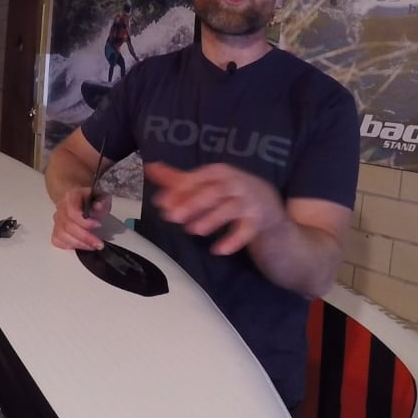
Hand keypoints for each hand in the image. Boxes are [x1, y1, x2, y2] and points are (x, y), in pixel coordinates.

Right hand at [51, 187, 110, 250]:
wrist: (81, 200)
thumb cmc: (91, 200)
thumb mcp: (101, 197)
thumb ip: (102, 201)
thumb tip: (98, 206)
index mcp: (71, 196)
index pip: (72, 211)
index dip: (85, 221)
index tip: (98, 225)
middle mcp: (61, 207)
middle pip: (68, 225)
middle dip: (85, 237)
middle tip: (98, 243)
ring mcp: (57, 219)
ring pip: (62, 235)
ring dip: (79, 244)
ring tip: (93, 246)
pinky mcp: (56, 230)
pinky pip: (58, 241)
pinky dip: (70, 245)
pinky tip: (81, 245)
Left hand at [144, 162, 284, 255]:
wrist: (267, 204)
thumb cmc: (229, 191)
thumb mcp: (206, 182)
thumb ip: (178, 178)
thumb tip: (150, 167)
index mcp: (220, 172)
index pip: (198, 178)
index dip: (180, 189)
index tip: (161, 202)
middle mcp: (235, 183)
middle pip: (214, 192)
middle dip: (193, 203)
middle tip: (172, 217)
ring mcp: (248, 202)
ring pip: (230, 209)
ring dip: (211, 219)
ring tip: (193, 231)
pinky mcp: (257, 220)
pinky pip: (246, 230)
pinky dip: (234, 240)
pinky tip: (218, 250)